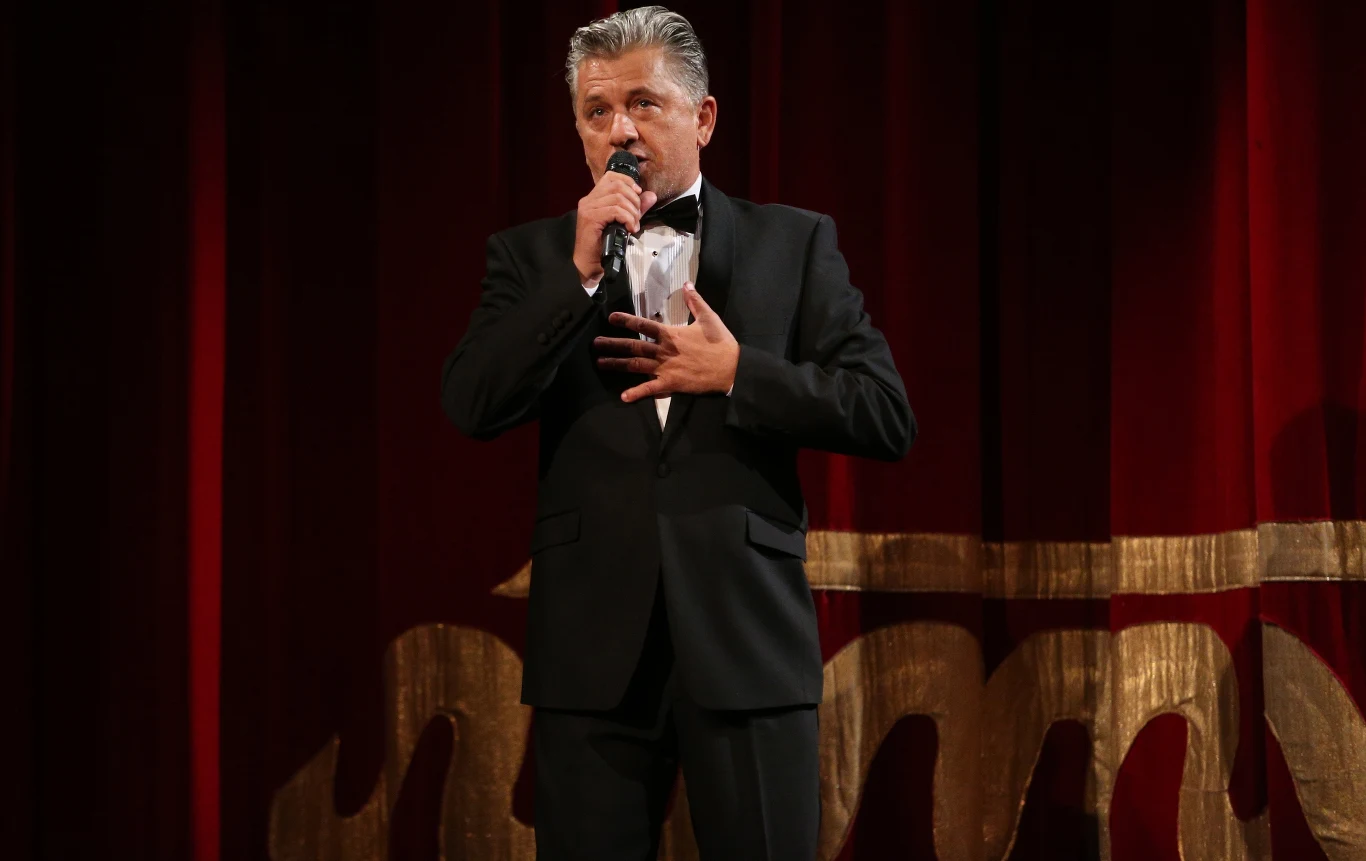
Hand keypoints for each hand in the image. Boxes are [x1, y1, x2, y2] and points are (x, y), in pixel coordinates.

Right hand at [573, 170, 657, 282]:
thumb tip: (651, 195)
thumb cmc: (603, 244)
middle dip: (634, 200)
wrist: (589, 263)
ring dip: (632, 212)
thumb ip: (635, 208)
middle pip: (617, 186)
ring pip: (618, 198)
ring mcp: (588, 207)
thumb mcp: (623, 222)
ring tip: (633, 224)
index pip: (611, 176)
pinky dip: (627, 218)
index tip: (638, 193)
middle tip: (637, 216)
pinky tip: (629, 228)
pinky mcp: (591, 217)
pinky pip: (615, 210)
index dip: (628, 181)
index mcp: (594, 197)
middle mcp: (589, 199)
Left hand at [594, 283, 739, 401]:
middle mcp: (664, 351)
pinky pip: (650, 389)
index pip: (643, 325)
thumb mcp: (709, 317)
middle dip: (612, 344)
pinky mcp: (671, 384)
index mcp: (671, 334)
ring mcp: (665, 368)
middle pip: (633, 346)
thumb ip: (695, 301)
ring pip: (635, 366)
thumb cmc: (721, 343)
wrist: (731, 368)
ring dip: (616, 365)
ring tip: (600, 363)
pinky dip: (637, 393)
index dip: (625, 321)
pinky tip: (623, 397)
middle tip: (595, 344)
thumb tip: (687, 284)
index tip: (610, 318)